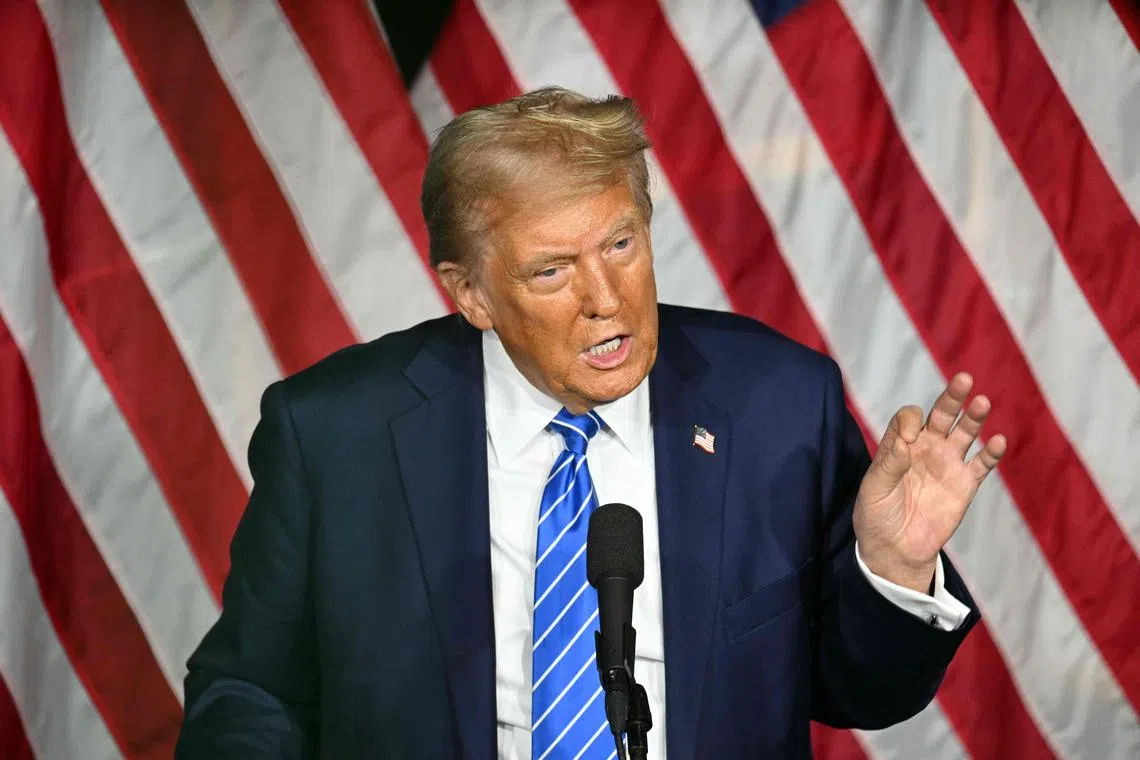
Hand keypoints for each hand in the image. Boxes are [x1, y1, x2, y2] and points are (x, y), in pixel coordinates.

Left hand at [854, 372, 1006, 592]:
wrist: (895, 549)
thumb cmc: (876, 515)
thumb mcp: (874, 489)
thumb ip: (889, 465)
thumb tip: (905, 443)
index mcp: (900, 445)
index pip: (910, 418)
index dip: (911, 420)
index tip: (910, 437)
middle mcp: (926, 448)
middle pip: (942, 415)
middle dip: (952, 397)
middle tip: (963, 379)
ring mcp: (947, 464)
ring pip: (965, 433)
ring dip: (974, 417)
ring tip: (982, 402)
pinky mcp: (965, 485)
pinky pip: (982, 465)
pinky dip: (991, 453)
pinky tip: (997, 440)